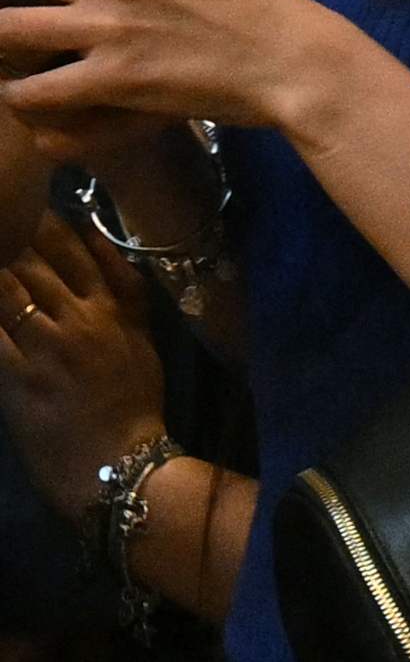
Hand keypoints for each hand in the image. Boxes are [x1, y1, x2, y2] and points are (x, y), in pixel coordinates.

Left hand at [0, 210, 164, 527]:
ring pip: (8, 291)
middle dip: (6, 236)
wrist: (122, 461)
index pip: (76, 249)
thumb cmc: (133, 400)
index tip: (22, 200)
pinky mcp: (19, 379)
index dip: (43, 222)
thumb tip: (101, 243)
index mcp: (114, 307)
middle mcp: (81, 318)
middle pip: (34, 263)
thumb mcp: (142, 338)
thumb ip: (125, 290)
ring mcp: (49, 348)